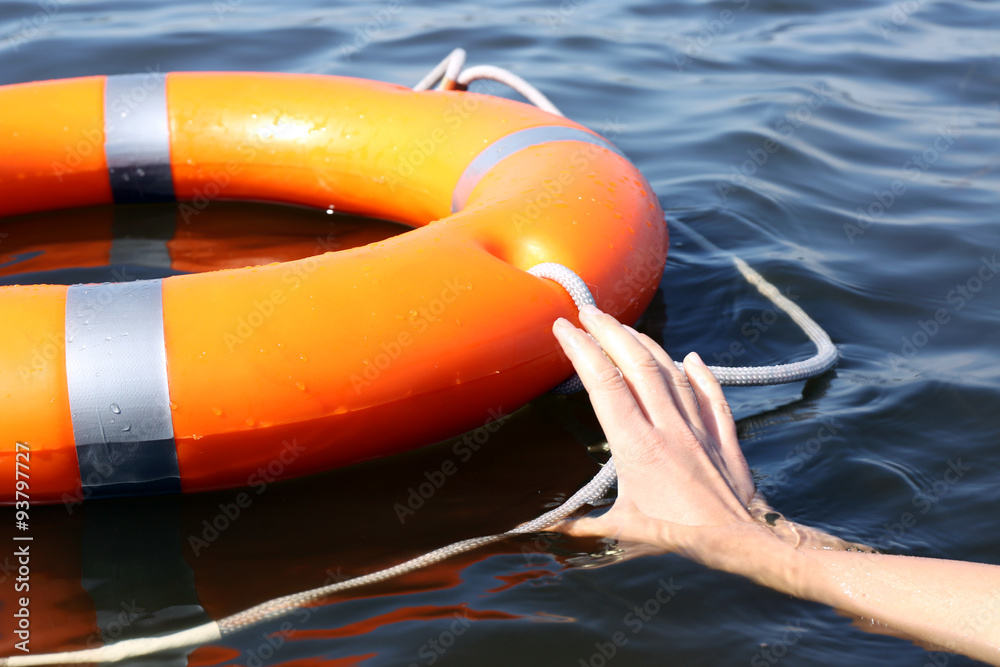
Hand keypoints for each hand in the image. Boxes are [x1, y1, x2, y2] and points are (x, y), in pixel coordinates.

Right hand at [552, 305, 755, 545]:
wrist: (738, 539)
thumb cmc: (677, 536)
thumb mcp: (623, 530)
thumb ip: (584, 525)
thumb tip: (552, 527)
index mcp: (636, 444)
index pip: (604, 383)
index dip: (581, 350)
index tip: (563, 328)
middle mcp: (666, 425)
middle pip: (635, 364)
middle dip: (609, 331)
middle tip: (588, 311)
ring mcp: (696, 426)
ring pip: (670, 370)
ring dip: (644, 343)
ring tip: (624, 327)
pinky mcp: (721, 434)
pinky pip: (711, 394)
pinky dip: (700, 372)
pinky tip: (691, 356)